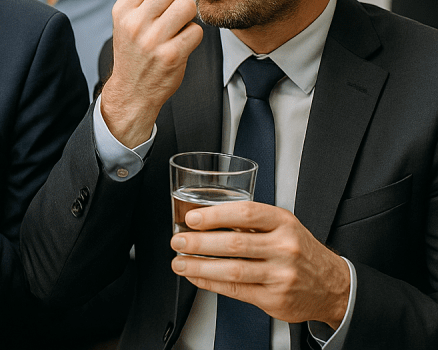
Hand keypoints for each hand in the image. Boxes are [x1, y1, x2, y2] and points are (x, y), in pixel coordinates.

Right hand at [100, 0, 205, 147]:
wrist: (131, 91)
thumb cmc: (135, 51)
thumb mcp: (127, 21)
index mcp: (123, 9)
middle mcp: (135, 23)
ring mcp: (152, 40)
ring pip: (188, 6)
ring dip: (192, 11)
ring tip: (184, 22)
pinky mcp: (170, 56)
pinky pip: (196, 31)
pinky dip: (194, 34)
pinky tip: (184, 42)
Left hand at [170, 202, 350, 328]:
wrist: (333, 286)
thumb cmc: (300, 251)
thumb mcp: (284, 226)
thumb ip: (251, 222)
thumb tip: (205, 220)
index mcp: (284, 223)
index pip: (245, 213)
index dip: (214, 215)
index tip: (192, 218)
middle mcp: (284, 248)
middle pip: (234, 244)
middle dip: (199, 243)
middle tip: (178, 241)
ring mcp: (281, 275)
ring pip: (232, 270)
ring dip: (199, 267)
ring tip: (180, 262)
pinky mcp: (274, 298)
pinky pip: (235, 290)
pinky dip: (211, 283)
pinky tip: (197, 277)